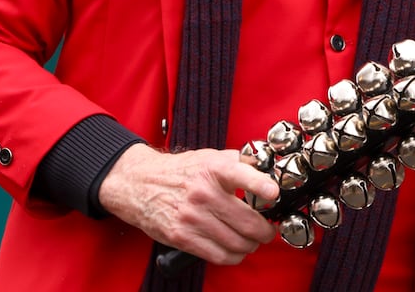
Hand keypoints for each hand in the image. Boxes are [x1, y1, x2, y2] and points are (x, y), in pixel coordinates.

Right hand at [98, 144, 277, 265]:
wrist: (140, 184)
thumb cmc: (178, 172)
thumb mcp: (208, 157)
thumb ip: (237, 162)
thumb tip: (265, 170)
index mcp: (212, 169)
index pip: (241, 175)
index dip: (262, 185)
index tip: (273, 193)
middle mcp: (203, 192)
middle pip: (248, 222)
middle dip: (264, 231)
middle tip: (267, 231)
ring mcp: (192, 217)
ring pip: (237, 243)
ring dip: (250, 246)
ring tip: (251, 241)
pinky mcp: (182, 237)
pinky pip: (219, 255)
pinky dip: (234, 256)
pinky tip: (235, 249)